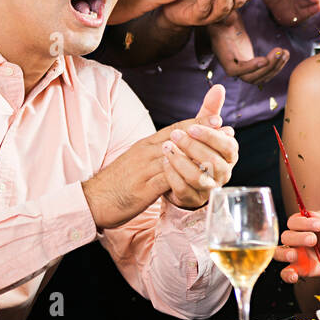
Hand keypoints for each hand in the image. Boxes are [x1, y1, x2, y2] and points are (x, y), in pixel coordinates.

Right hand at [80, 86, 233, 227]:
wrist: (92, 200)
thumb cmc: (118, 181)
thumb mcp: (138, 160)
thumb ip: (157, 152)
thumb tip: (177, 147)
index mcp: (146, 144)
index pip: (176, 128)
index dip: (198, 122)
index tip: (217, 119)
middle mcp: (147, 152)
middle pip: (180, 137)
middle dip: (205, 133)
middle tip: (227, 131)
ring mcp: (145, 169)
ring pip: (178, 156)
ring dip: (201, 154)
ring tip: (222, 152)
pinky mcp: (144, 188)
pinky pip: (168, 178)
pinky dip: (186, 175)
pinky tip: (202, 177)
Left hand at [160, 85, 238, 209]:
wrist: (182, 178)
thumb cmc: (196, 149)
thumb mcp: (202, 129)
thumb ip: (210, 110)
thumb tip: (219, 87)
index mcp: (229, 155)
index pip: (227, 145)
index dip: (211, 136)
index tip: (192, 128)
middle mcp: (224, 173)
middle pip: (212, 161)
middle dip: (192, 147)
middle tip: (175, 136)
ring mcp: (209, 188)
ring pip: (198, 176)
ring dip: (180, 161)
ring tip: (166, 148)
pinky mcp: (193, 198)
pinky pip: (183, 189)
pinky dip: (172, 174)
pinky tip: (163, 162)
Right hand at [207, 12, 289, 85]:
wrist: (225, 27)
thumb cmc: (223, 22)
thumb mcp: (223, 19)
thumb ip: (226, 19)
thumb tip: (229, 18)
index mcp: (223, 57)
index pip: (234, 70)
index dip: (249, 68)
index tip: (264, 59)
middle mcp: (233, 67)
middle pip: (250, 78)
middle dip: (268, 67)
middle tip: (279, 51)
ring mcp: (244, 69)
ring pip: (261, 77)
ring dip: (275, 67)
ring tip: (286, 53)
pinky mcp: (253, 66)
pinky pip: (266, 72)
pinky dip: (277, 66)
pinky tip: (286, 54)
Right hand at [274, 210, 319, 282]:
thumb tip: (311, 214)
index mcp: (305, 224)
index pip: (294, 221)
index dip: (303, 222)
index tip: (319, 225)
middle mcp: (297, 238)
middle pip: (286, 236)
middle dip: (297, 238)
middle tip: (313, 240)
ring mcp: (296, 254)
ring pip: (279, 252)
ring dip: (285, 253)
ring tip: (295, 255)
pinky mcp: (299, 269)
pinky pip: (285, 273)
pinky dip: (287, 274)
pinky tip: (294, 275)